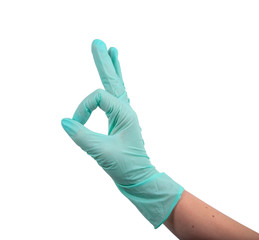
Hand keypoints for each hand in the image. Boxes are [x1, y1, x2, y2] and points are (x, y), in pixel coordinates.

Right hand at [61, 39, 182, 228]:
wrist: (138, 177)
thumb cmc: (125, 167)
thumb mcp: (102, 153)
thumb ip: (82, 137)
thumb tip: (65, 121)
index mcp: (124, 113)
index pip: (97, 97)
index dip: (82, 108)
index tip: (75, 124)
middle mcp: (126, 110)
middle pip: (113, 80)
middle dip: (104, 62)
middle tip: (98, 42)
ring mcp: (123, 114)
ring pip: (116, 86)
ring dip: (112, 68)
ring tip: (112, 51)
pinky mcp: (119, 120)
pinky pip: (115, 97)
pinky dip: (113, 84)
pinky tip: (113, 79)